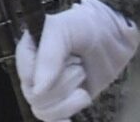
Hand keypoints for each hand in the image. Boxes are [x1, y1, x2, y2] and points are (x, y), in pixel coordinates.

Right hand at [16, 0, 138, 120]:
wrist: (116, 36)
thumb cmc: (87, 26)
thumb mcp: (63, 30)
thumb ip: (48, 56)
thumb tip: (38, 90)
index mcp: (29, 50)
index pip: (24, 74)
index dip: (44, 75)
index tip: (66, 64)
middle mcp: (34, 70)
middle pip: (35, 96)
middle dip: (62, 85)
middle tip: (79, 67)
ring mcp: (49, 87)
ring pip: (44, 111)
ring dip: (68, 101)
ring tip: (82, 81)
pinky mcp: (64, 101)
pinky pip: (53, 120)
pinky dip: (62, 119)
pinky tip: (71, 116)